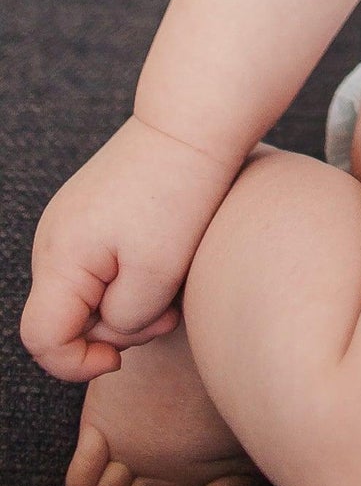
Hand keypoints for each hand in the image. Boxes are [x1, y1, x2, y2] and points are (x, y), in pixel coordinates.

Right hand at [19, 115, 237, 381]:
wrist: (194, 121)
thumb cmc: (181, 194)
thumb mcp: (157, 275)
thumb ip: (122, 322)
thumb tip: (108, 329)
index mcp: (60, 256)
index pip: (41, 339)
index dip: (76, 364)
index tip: (121, 359)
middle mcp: (52, 238)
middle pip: (65, 319)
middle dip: (115, 330)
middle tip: (169, 313)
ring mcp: (68, 222)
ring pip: (84, 294)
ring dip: (127, 303)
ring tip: (173, 284)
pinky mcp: (90, 211)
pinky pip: (96, 266)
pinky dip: (127, 276)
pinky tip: (163, 263)